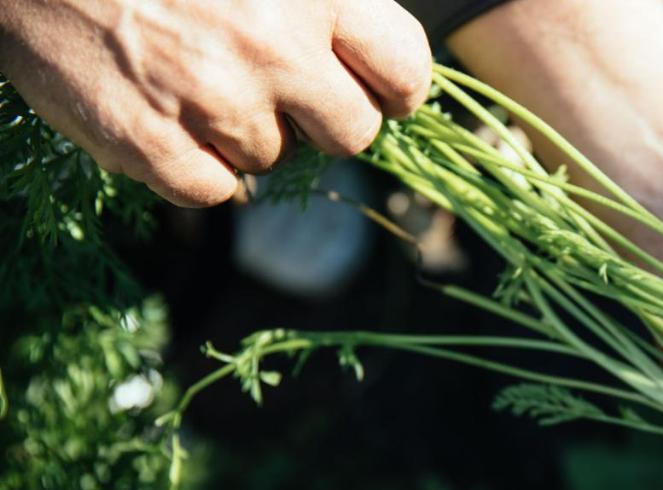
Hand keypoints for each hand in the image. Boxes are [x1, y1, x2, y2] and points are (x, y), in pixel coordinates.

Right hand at [0, 0, 430, 205]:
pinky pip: (212, 191)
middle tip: (277, 89)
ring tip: (192, 77)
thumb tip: (370, 66)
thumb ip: (322, 3)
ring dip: (244, 133)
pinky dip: (191, 165)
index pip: (405, 69)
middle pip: (353, 133)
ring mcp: (212, 97)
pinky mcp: (150, 142)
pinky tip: (163, 115)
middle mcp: (273, 44)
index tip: (372, 89)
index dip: (393, 89)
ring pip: (274, 159)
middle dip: (323, 120)